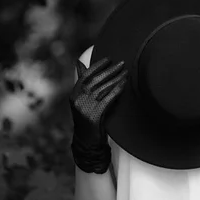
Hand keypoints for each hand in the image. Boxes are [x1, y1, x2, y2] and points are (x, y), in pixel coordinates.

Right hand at [70, 57, 127, 173]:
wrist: (86, 141)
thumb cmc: (87, 117)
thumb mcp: (82, 99)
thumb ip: (82, 82)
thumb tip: (79, 62)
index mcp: (74, 94)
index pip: (86, 75)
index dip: (98, 66)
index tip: (109, 59)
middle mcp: (78, 100)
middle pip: (96, 81)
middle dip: (110, 70)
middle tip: (122, 63)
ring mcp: (86, 108)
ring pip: (103, 89)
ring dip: (116, 79)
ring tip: (126, 72)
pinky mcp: (95, 116)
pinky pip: (108, 99)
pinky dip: (117, 90)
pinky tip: (124, 84)